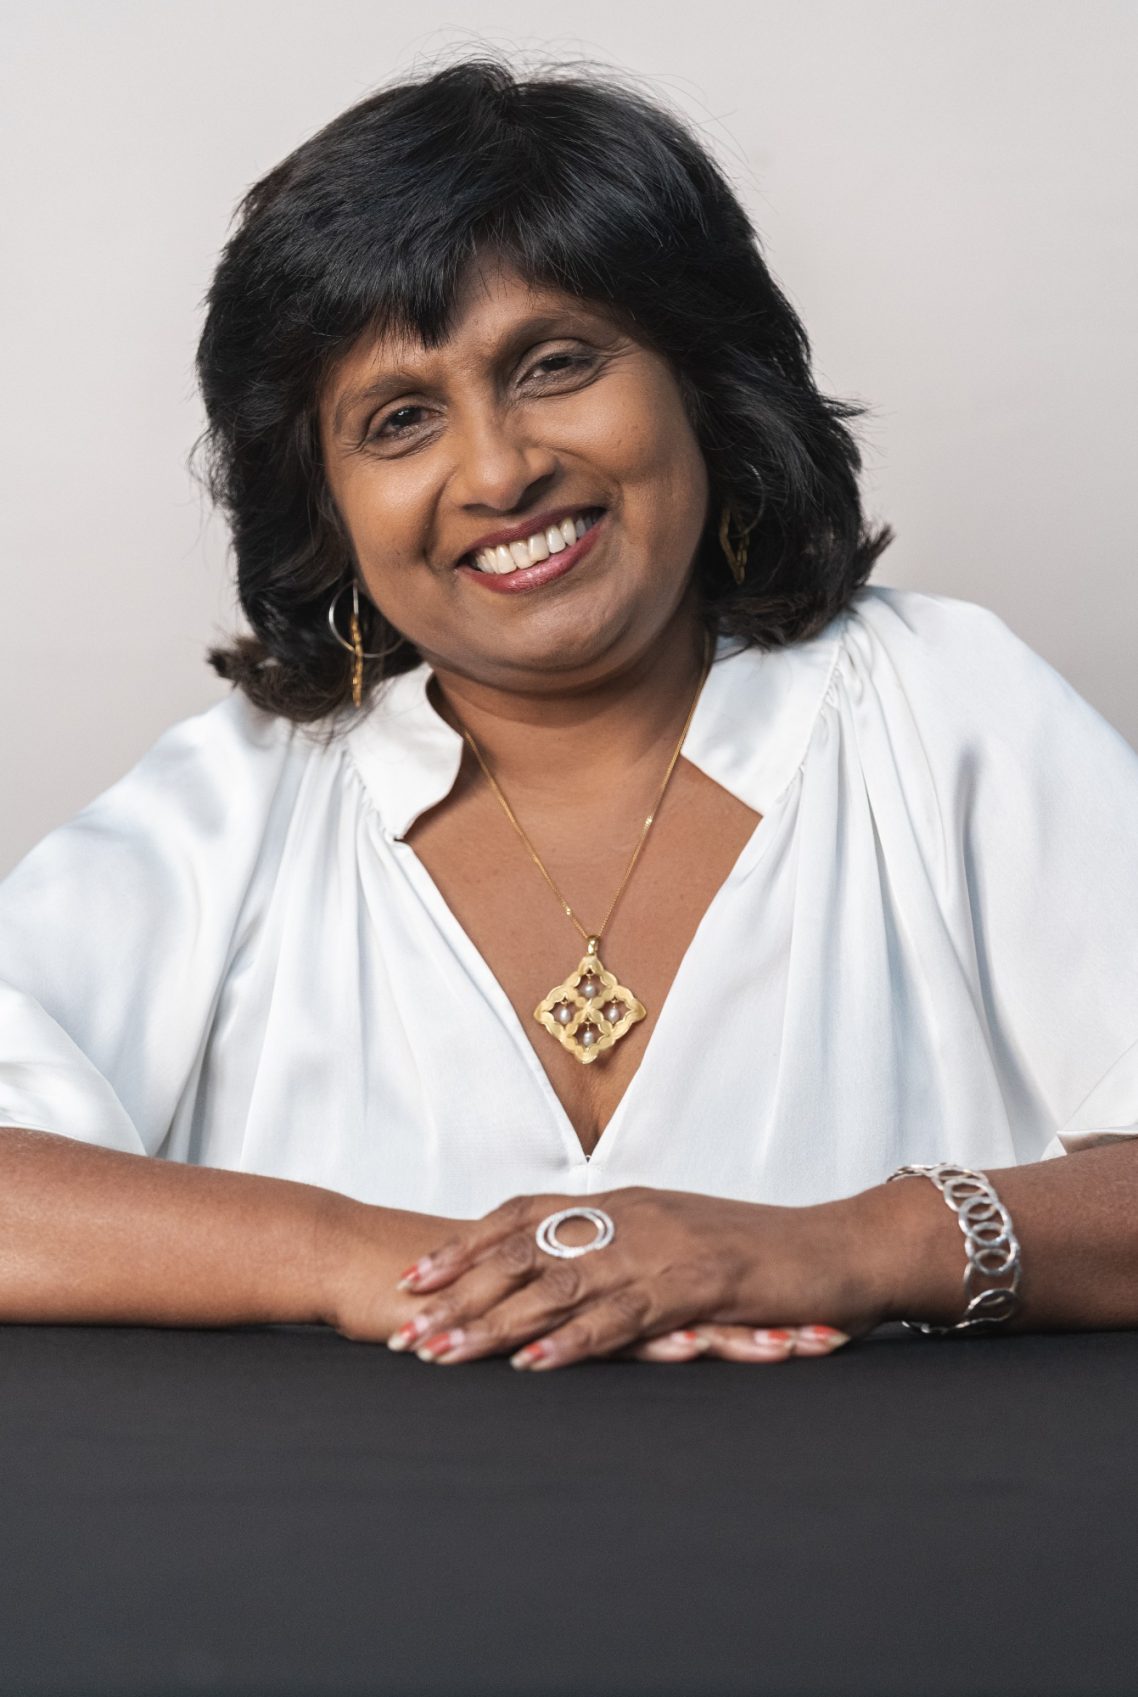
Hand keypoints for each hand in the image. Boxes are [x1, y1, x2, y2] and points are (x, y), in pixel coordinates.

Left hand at [385, 1185, 886, 1368]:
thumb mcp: (684, 1236)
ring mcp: (661, 1250)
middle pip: (524, 1252)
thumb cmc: (766, 1251)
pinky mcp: (696, 1288)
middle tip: (402, 1326)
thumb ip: (630, 1246)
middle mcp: (631, 1217)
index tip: (414, 1276)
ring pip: (557, 1287)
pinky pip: (622, 1317)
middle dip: (458, 1292)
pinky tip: (533, 1365)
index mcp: (624, 1202)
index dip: (467, 1247)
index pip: (524, 1218)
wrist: (844, 1246)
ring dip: (492, 1323)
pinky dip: (573, 1341)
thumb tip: (580, 1266)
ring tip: (439, 1355)